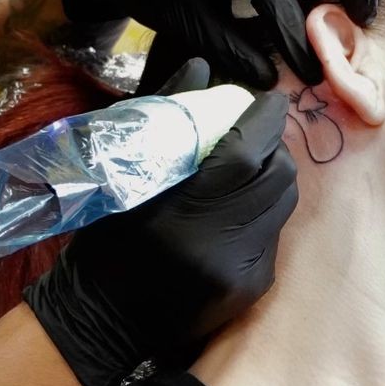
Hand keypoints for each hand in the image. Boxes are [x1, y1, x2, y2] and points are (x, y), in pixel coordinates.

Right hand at [24, 87, 296, 385]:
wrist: (101, 318)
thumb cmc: (104, 242)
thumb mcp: (122, 174)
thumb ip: (164, 117)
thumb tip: (200, 67)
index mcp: (183, 213)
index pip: (248, 153)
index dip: (264, 120)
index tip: (266, 99)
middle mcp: (220, 245)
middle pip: (278, 177)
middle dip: (274, 147)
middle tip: (256, 134)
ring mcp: (241, 272)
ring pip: (283, 206)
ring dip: (271, 179)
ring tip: (247, 169)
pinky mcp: (251, 289)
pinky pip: (273, 236)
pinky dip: (261, 214)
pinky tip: (234, 213)